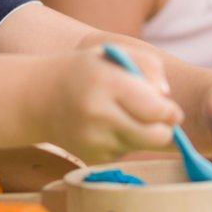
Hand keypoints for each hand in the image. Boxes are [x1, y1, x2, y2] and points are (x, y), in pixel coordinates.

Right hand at [36, 44, 183, 162]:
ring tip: (125, 116)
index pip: (155, 109)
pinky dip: (125, 141)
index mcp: (107, 83)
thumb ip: (149, 65)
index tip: (172, 109)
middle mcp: (99, 115)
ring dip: (144, 135)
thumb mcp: (114, 53)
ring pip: (143, 146)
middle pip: (156, 137)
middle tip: (159, 119)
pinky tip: (107, 127)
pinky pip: (125, 153)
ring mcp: (94, 140)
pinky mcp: (92, 158)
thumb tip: (166, 96)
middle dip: (166, 130)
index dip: (170, 112)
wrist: (39, 98)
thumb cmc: (86, 71)